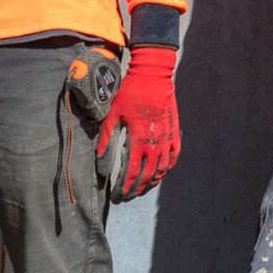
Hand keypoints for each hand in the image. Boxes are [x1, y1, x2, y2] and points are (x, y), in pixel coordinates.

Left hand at [96, 46, 179, 201]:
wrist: (153, 75)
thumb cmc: (130, 92)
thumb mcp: (113, 114)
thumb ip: (106, 137)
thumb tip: (98, 158)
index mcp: (139, 139)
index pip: (132, 172)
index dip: (124, 187)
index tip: (117, 195)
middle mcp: (155, 142)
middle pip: (148, 175)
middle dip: (136, 189)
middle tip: (127, 197)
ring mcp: (167, 137)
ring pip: (162, 169)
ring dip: (152, 182)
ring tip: (142, 189)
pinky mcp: (174, 131)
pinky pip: (174, 156)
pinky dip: (168, 167)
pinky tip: (161, 172)